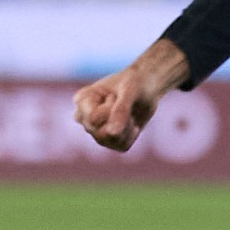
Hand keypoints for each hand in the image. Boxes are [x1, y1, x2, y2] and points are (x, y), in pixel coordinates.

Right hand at [72, 41, 190, 153]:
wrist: (146, 88)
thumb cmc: (134, 83)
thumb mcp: (130, 91)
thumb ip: (120, 110)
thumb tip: (112, 134)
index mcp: (82, 100)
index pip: (92, 119)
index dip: (110, 111)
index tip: (114, 96)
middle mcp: (85, 118)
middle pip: (99, 133)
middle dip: (120, 119)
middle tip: (125, 103)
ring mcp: (96, 131)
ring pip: (110, 141)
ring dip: (126, 127)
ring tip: (128, 112)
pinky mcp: (110, 141)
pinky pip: (122, 146)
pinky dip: (132, 135)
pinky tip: (132, 122)